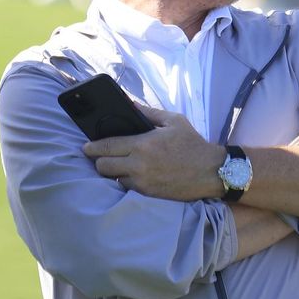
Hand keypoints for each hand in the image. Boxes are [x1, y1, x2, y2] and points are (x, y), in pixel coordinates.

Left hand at [83, 103, 221, 200]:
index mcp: (143, 144)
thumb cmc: (193, 144)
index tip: (85, 146)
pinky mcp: (149, 195)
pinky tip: (130, 175)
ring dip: (112, 173)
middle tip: (101, 156)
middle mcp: (139, 165)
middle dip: (98, 161)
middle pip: (102, 166)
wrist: (213, 172)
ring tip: (116, 165)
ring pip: (113, 179)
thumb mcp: (173, 121)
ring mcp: (143, 182)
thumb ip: (147, 112)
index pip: (106, 147)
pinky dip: (125, 182)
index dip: (91, 147)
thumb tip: (128, 104)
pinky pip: (127, 188)